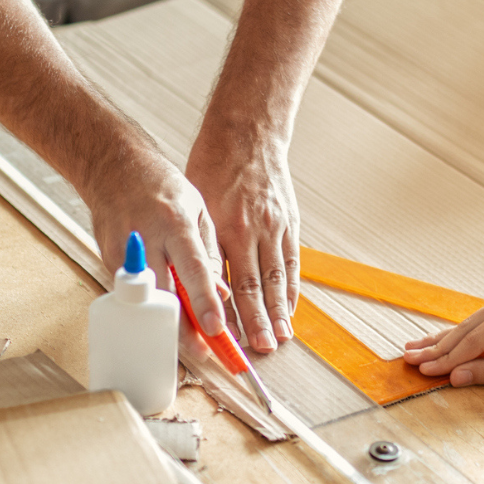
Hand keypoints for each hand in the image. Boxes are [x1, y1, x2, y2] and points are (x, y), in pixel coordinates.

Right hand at [87, 144, 229, 338]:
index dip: (204, 302)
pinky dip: (150, 305)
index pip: (193, 270)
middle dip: (182, 329)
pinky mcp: (108, 260)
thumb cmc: (159, 185)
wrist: (111, 166)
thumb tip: (220, 292)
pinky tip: (165, 313)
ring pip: (144, 300)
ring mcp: (123, 252)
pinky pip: (133, 291)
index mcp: (174, 223)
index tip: (215, 329)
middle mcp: (146, 239)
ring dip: (165, 324)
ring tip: (188, 341)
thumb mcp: (198, 208)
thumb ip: (210, 252)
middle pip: (164, 295)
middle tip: (202, 351)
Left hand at [185, 128, 297, 353]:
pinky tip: (288, 309)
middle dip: (256, 322)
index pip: (222, 280)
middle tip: (257, 350)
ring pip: (276, 279)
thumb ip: (197, 243)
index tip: (221, 336)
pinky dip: (290, 290)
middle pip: (253, 286)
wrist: (248, 133)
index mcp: (223, 225)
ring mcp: (274, 227)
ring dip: (277, 313)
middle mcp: (251, 229)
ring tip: (278, 339)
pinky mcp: (289, 223)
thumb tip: (192, 283)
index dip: (223, 311)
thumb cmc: (213, 166)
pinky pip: (291, 264)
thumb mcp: (194, 203)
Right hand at [402, 283, 483, 385]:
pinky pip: (481, 323)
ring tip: (413, 350)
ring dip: (443, 341)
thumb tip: (455, 378)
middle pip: (468, 328)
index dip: (448, 359)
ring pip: (470, 324)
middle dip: (438, 348)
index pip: (475, 339)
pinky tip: (437, 341)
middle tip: (409, 361)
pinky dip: (461, 336)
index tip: (425, 372)